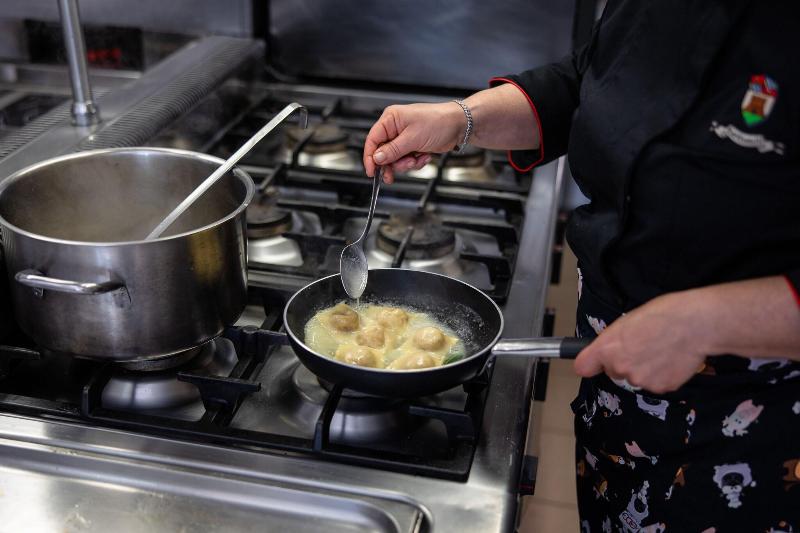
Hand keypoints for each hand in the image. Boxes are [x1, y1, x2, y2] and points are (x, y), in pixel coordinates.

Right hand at [363, 102, 465, 182]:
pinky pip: (407, 160)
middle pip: (383, 152)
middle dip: (392, 164)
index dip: (370, 157)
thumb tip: (377, 158)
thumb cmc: (439, 122)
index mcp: (391, 119)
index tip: (372, 171)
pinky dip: (415, 162)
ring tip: (416, 160)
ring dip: (406, 164)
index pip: (372, 140)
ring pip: (395, 159)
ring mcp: (405, 137)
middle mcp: (395, 128)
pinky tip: (424, 157)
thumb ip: (392, 150)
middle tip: (392, 175)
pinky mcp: (413, 145)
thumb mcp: (412, 138)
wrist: (459, 125)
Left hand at [573, 292, 709, 393]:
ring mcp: (640, 381)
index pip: (583, 367)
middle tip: (642, 346)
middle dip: (624, 362)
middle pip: (614, 372)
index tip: (596, 361)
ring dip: (644, 369)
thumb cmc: (663, 315)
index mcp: (607, 348)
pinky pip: (656, 383)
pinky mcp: (660, 388)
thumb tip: (607, 350)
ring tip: (660, 350)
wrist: (695, 324)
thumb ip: (612, 341)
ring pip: (636, 378)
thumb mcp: (626, 321)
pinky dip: (662, 374)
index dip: (592, 362)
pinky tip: (671, 359)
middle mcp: (620, 368)